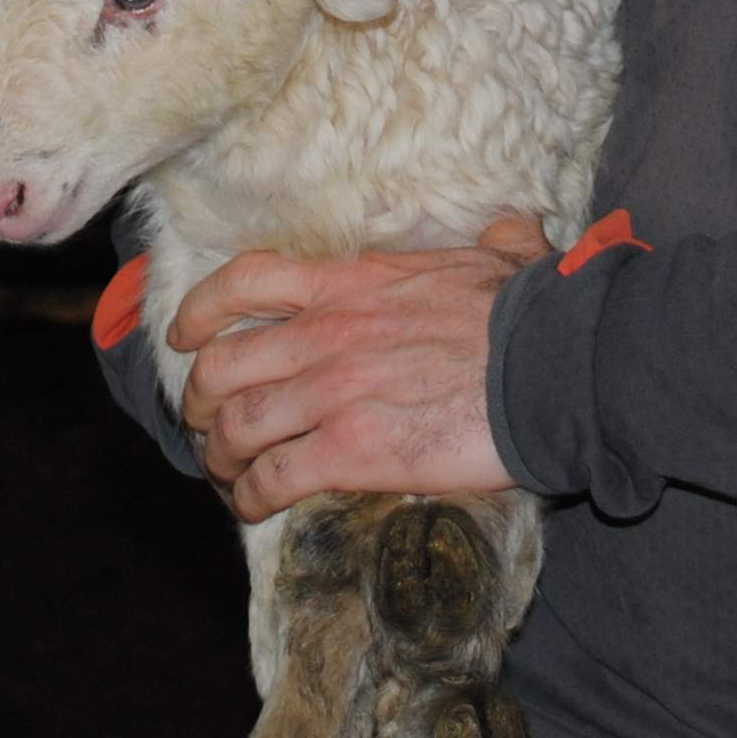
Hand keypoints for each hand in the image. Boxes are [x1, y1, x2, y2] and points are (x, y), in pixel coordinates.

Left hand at [172, 214, 550, 520]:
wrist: (553, 369)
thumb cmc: (532, 316)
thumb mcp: (500, 259)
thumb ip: (493, 245)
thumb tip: (512, 232)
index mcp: (353, 283)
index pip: (247, 281)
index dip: (200, 311)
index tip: (183, 336)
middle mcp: (327, 334)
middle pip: (222, 365)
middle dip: (200, 401)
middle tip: (205, 423)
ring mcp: (334, 394)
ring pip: (236, 427)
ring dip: (219, 456)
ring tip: (226, 474)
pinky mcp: (352, 452)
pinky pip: (274, 478)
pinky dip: (252, 496)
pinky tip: (255, 505)